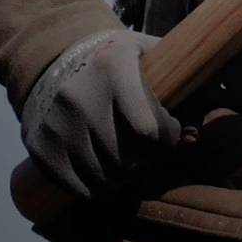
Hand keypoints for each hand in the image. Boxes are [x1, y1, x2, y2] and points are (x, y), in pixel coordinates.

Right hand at [18, 29, 181, 200]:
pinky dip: (98, 188)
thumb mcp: (149, 52)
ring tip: (129, 162)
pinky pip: (78, 187)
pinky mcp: (40, 146)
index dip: (167, 138)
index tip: (171, 132)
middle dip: (148, 160)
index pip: (147, 127)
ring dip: (124, 178)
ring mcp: (56, 123)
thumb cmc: (119, 61)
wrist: (56, 57)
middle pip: (127, 158)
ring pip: (105, 177)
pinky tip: (105, 173)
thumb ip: (181, 77)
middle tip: (150, 152)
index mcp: (113, 68)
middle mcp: (79, 95)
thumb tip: (201, 128)